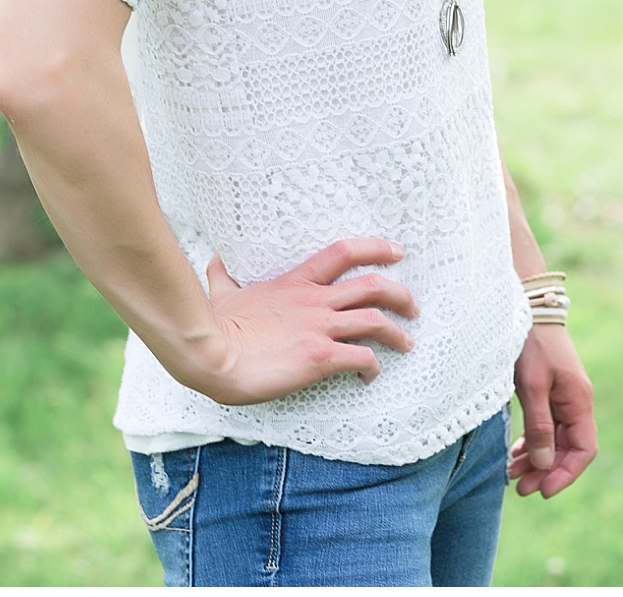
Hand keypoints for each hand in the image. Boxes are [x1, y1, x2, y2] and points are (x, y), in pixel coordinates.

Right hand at [175, 238, 418, 404]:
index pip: (343, 252)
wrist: (210, 354)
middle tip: (412, 306)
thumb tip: (214, 260)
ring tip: (407, 342)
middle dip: (400, 294)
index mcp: (295, 282)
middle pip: (372, 286)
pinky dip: (373, 366)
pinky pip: (361, 358)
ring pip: (375, 321)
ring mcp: (319, 328)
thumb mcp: (221, 292)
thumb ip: (223, 276)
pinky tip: (371, 375)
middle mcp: (314, 301)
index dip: (375, 248)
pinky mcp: (319, 358)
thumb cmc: (214, 326)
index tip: (396, 252)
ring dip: (397, 332)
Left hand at [508, 324, 596, 497]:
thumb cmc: (531, 343)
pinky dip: (532, 443)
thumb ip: (540, 425)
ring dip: (537, 460)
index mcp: (579, 401)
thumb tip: (544, 464)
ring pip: (554, 440)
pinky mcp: (548, 392)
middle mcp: (575, 402)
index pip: (584, 450)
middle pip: (567, 449)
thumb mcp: (533, 385)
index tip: (543, 490)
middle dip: (546, 471)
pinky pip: (545, 426)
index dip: (566, 474)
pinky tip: (515, 454)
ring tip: (512, 475)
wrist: (528, 307)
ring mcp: (562, 397)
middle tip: (520, 489)